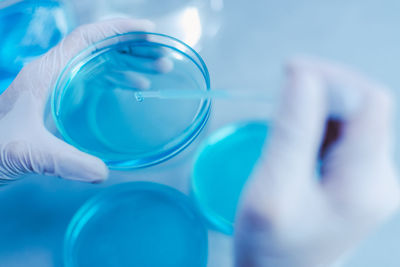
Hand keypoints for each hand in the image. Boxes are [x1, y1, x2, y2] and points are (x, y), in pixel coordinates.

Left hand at [0, 18, 162, 183]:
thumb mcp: (28, 153)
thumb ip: (64, 162)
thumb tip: (102, 172)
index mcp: (46, 73)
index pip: (86, 38)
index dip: (118, 30)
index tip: (148, 33)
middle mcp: (53, 72)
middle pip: (99, 47)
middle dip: (133, 48)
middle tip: (163, 58)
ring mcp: (58, 84)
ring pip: (100, 61)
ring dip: (130, 61)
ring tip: (159, 69)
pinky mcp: (61, 98)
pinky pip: (96, 78)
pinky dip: (119, 78)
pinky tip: (136, 86)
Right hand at [235, 58, 399, 266]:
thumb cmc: (270, 245)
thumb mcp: (273, 188)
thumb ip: (290, 132)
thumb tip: (302, 75)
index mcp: (365, 180)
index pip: (367, 102)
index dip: (331, 76)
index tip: (289, 71)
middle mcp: (379, 177)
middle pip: (362, 109)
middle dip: (321, 92)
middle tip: (281, 96)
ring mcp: (370, 180)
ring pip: (350, 121)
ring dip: (316, 109)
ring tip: (283, 125)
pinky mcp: (356, 182)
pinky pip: (341, 138)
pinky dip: (316, 127)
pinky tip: (294, 140)